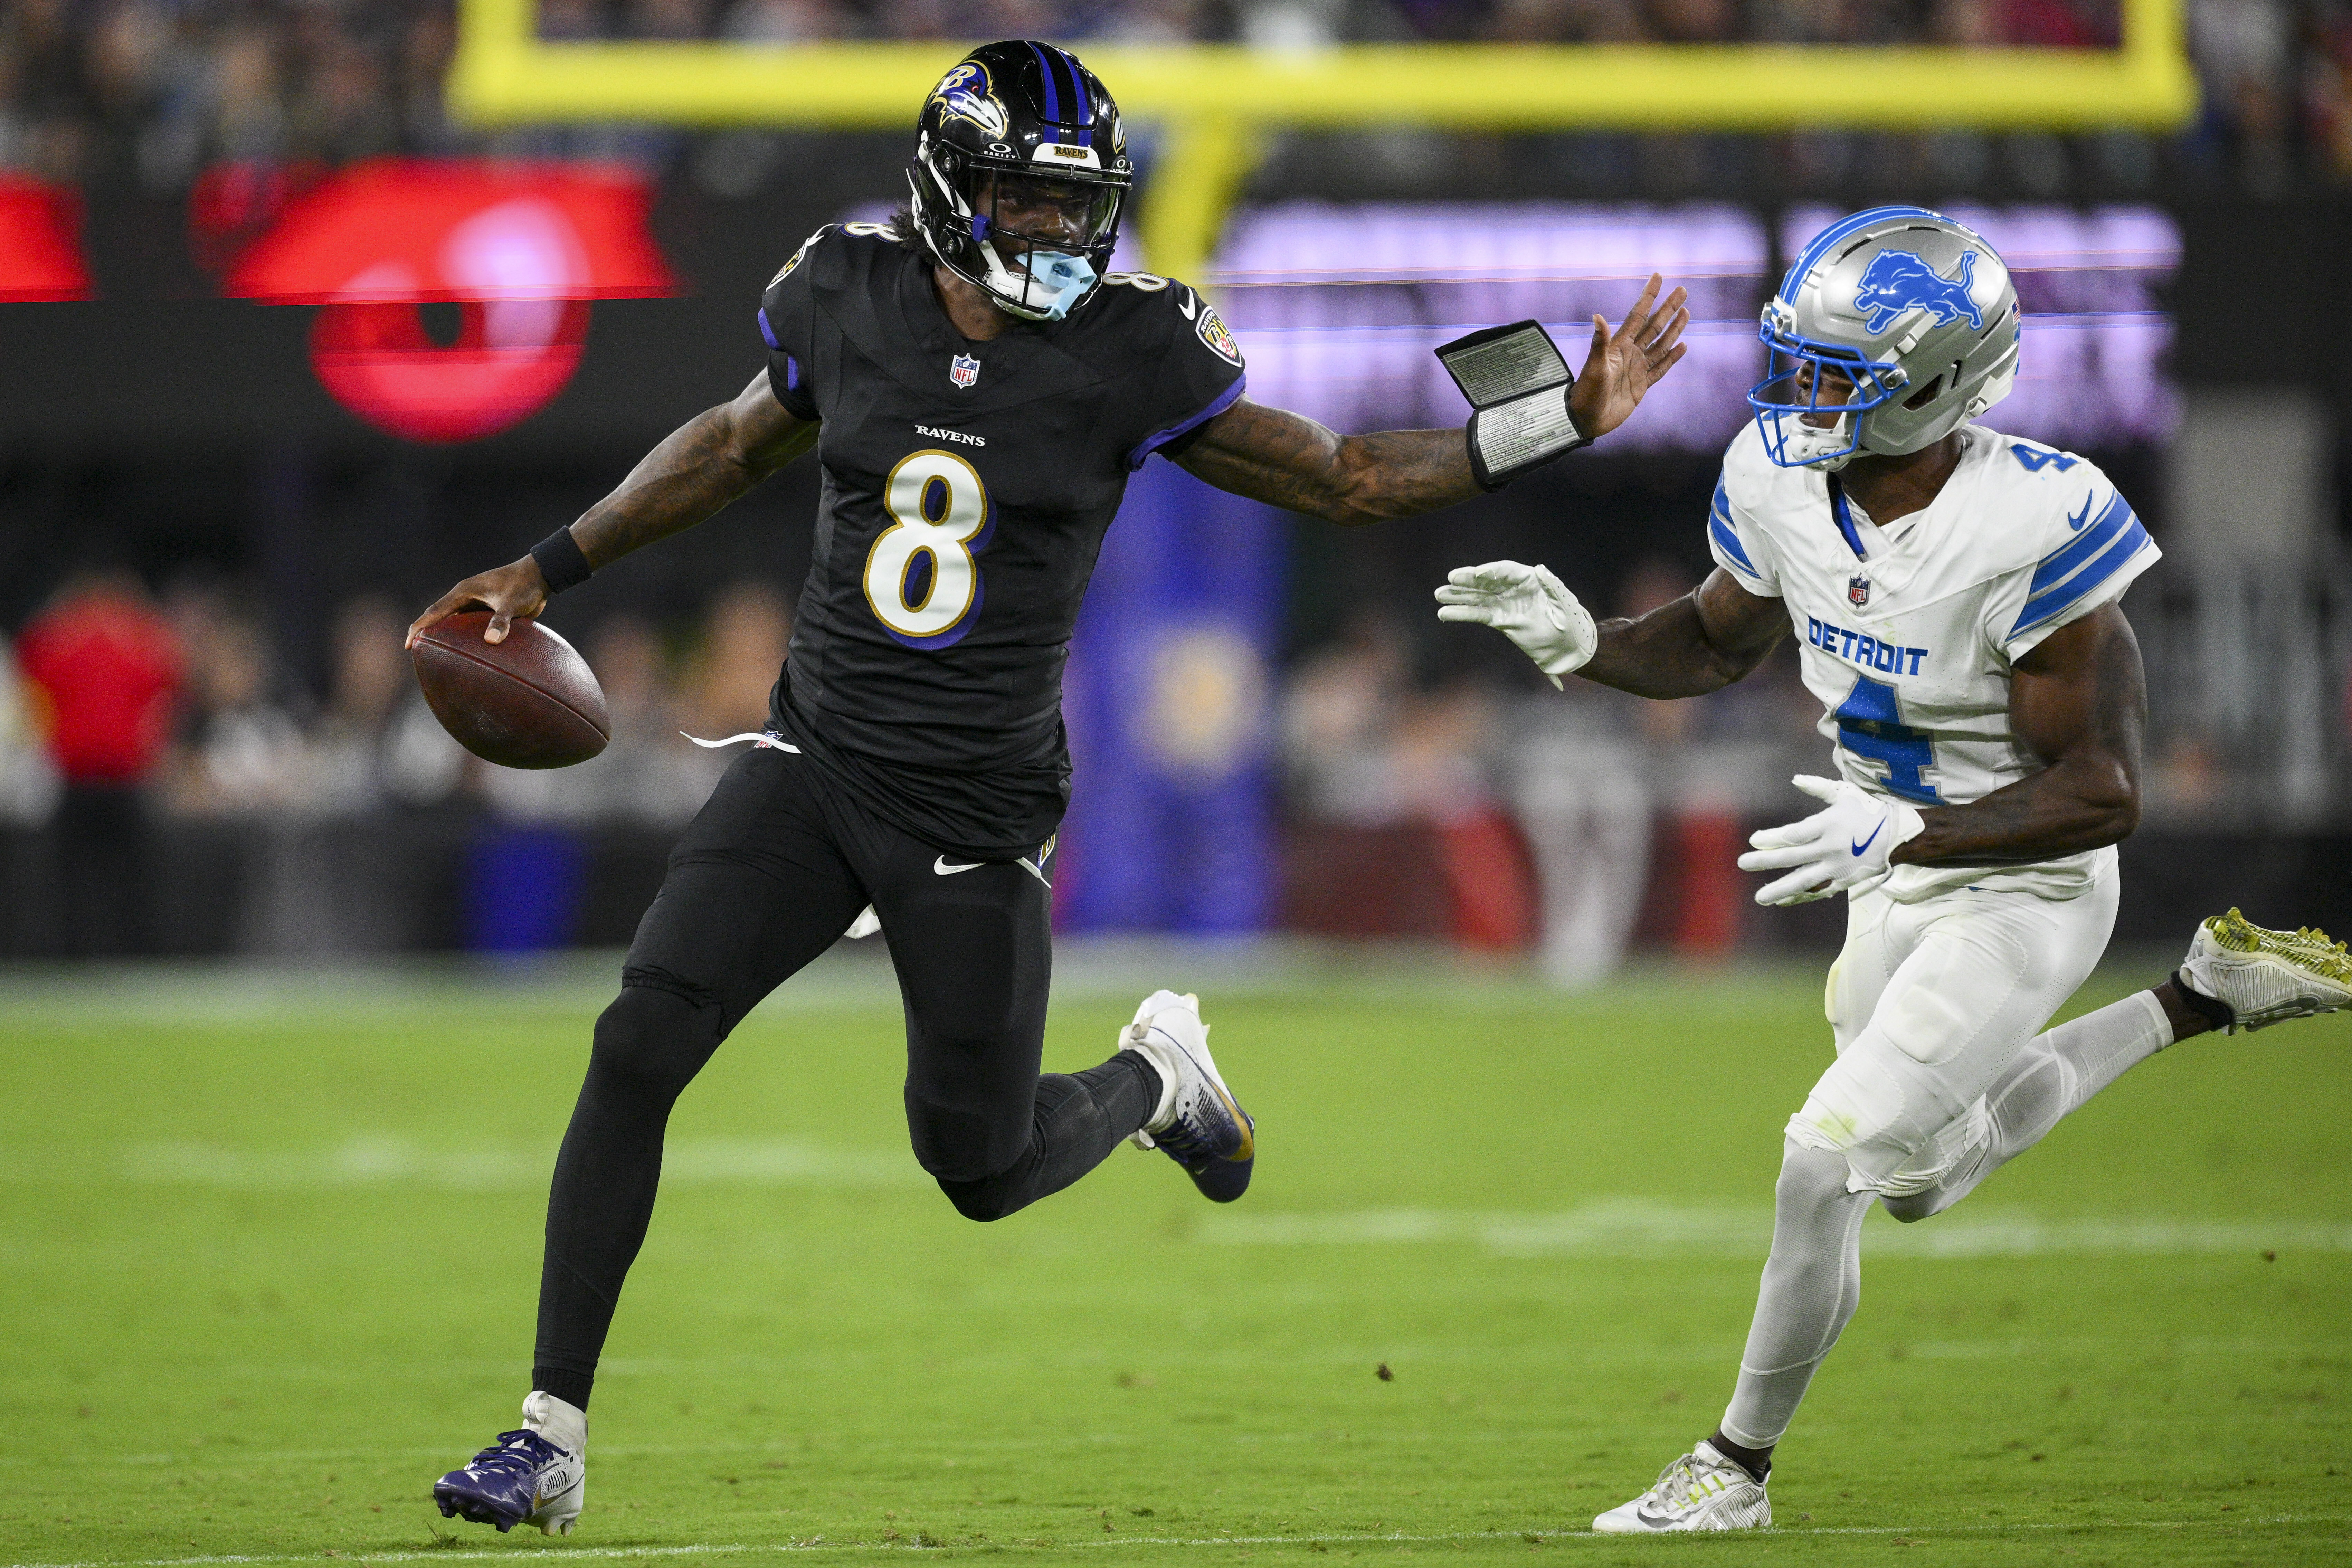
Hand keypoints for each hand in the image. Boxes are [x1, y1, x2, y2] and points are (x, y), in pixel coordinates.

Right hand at [405, 556, 549, 648]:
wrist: (540, 576)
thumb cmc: (524, 586)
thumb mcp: (512, 603)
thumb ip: (501, 620)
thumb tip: (491, 640)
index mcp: (464, 591)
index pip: (435, 611)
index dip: (419, 627)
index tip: (408, 644)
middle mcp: (466, 596)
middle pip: (439, 617)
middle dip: (427, 633)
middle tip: (416, 653)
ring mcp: (476, 603)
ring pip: (454, 622)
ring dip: (445, 635)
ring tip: (434, 655)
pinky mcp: (487, 610)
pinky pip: (470, 626)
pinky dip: (464, 637)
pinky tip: (464, 652)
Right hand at [1434, 560, 1596, 688]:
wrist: (1569, 647)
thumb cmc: (1571, 622)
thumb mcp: (1565, 602)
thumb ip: (1553, 585)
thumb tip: (1541, 569)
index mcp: (1530, 579)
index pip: (1505, 571)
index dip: (1489, 571)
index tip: (1474, 574)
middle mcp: (1514, 589)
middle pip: (1487, 581)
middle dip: (1468, 581)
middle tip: (1450, 580)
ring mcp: (1505, 604)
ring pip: (1478, 597)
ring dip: (1459, 596)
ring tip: (1439, 595)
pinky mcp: (1500, 620)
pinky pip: (1478, 615)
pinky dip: (1462, 614)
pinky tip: (1445, 614)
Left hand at [1566, 273, 1690, 440]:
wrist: (1587, 419)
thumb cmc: (1587, 392)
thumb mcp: (1594, 366)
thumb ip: (1599, 342)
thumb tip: (1597, 316)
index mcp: (1619, 345)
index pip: (1638, 315)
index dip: (1648, 295)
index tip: (1658, 276)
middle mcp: (1630, 353)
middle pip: (1654, 325)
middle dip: (1668, 308)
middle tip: (1682, 290)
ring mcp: (1637, 368)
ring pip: (1661, 344)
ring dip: (1673, 328)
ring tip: (1685, 312)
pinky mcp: (1642, 385)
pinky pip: (1660, 368)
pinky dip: (1672, 358)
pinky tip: (1682, 346)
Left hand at [1737, 775, 1924, 906]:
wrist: (1899, 834)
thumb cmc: (1867, 810)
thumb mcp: (1844, 793)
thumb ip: (1818, 787)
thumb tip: (1795, 779)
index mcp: (1830, 824)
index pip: (1794, 834)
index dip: (1772, 838)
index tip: (1754, 840)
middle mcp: (1832, 847)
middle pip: (1792, 857)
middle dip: (1765, 861)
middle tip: (1742, 863)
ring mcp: (1839, 867)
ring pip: (1804, 881)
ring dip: (1779, 889)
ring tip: (1759, 898)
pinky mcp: (1845, 880)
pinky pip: (1819, 890)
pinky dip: (1801, 897)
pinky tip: (1782, 900)